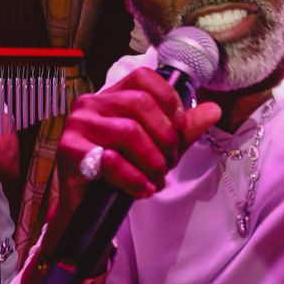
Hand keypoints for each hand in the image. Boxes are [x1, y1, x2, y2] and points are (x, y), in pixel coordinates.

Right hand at [49, 69, 220, 227]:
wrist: (86, 206)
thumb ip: (182, 129)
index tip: (176, 131)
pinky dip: (133, 178)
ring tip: (156, 180)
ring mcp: (78, 124)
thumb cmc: (120, 171)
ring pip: (129, 131)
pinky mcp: (69, 150)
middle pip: (141, 103)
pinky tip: (142, 190)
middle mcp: (92, 103)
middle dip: (165, 139)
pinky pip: (110, 159)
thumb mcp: (157, 147)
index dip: (169, 102)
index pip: (145, 78)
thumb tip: (214, 110)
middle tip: (168, 164)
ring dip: (151, 162)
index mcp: (113, 95)